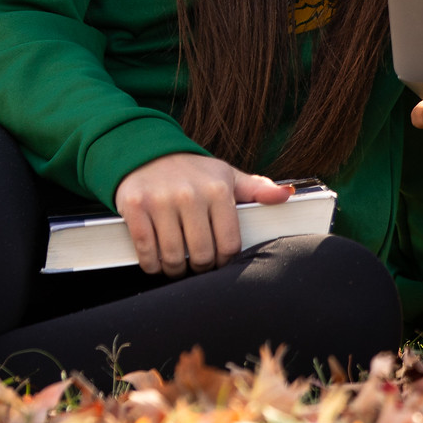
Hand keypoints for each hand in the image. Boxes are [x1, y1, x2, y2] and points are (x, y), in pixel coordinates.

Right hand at [112, 154, 291, 276]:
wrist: (146, 152)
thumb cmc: (193, 172)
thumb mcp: (227, 175)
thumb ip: (257, 189)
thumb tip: (287, 195)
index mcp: (218, 189)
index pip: (229, 244)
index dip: (225, 261)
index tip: (218, 260)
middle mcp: (190, 194)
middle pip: (201, 255)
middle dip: (200, 268)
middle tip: (197, 265)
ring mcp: (160, 200)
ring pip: (172, 257)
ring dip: (174, 270)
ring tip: (176, 265)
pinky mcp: (134, 206)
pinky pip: (145, 251)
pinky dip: (151, 264)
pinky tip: (156, 261)